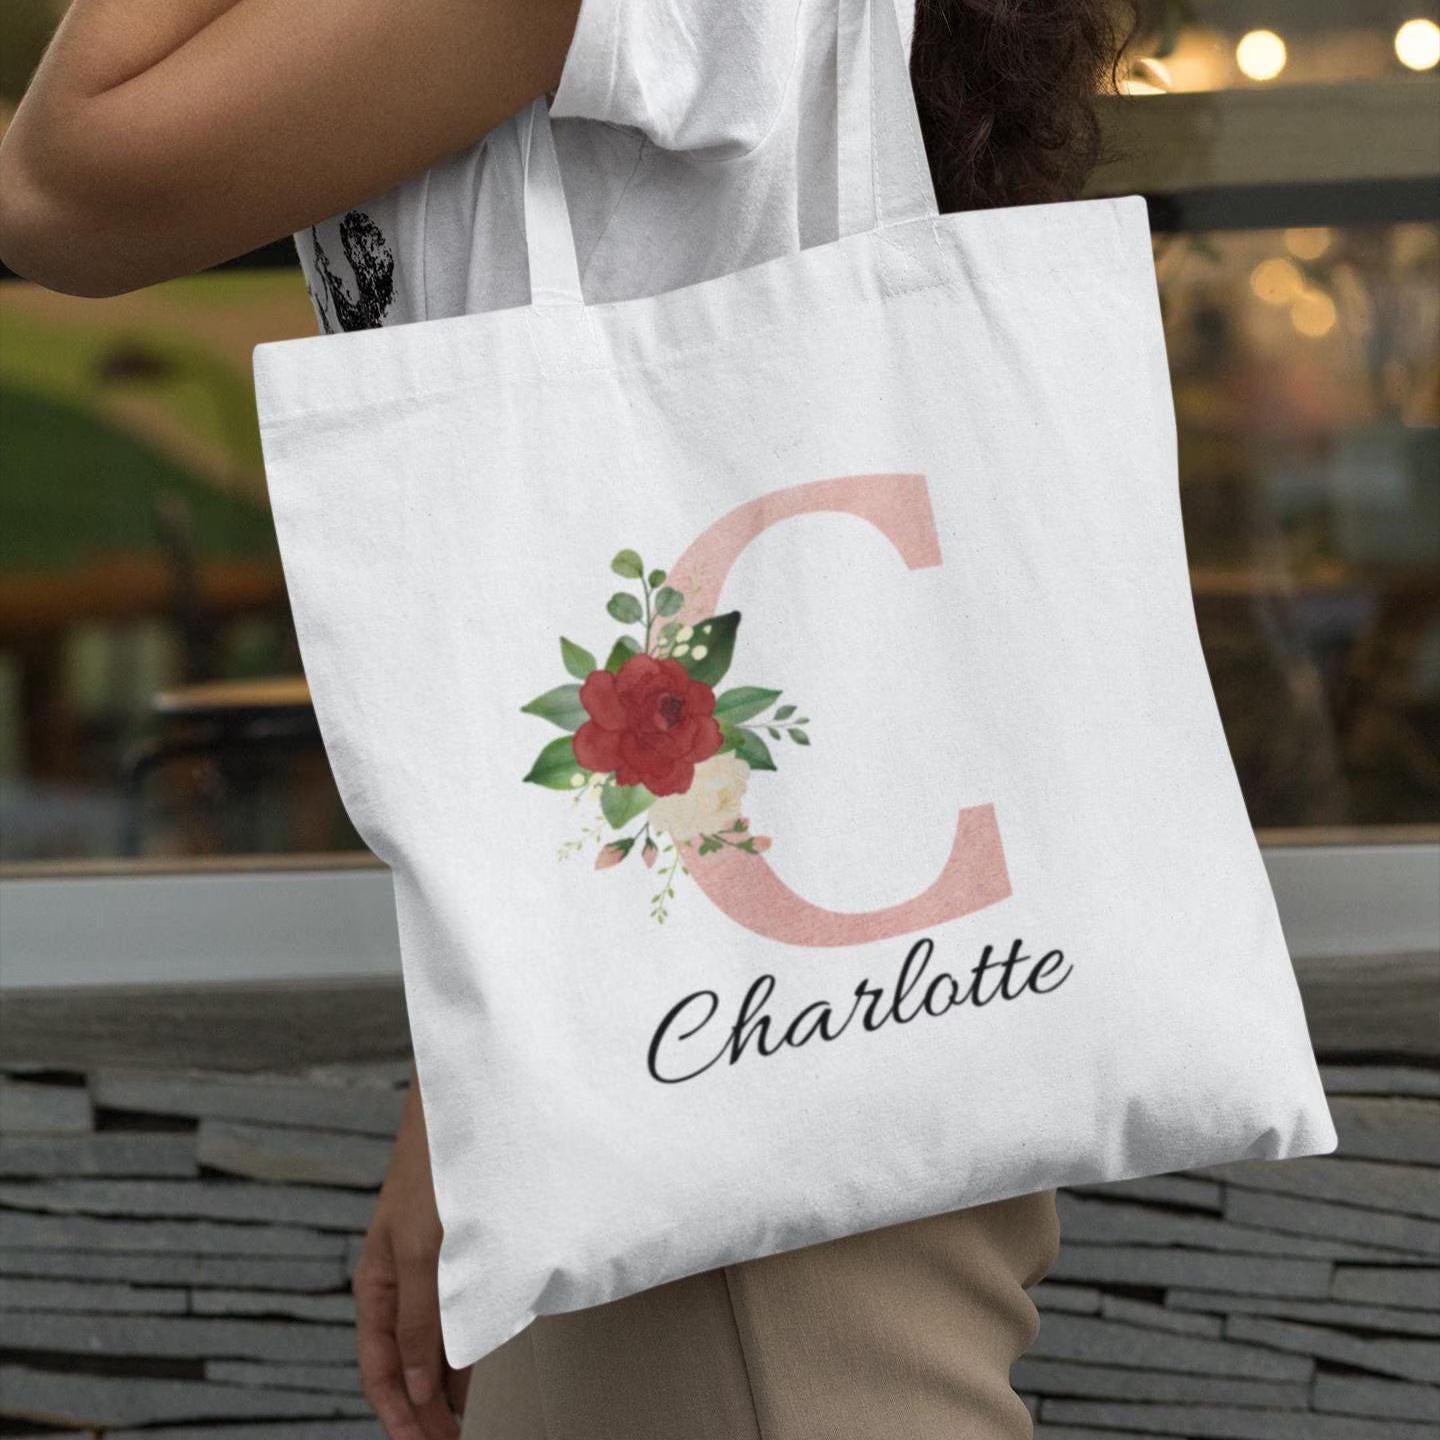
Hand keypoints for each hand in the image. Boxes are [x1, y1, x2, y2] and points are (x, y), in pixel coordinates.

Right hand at [354, 1069, 468, 1439]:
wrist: (465, 1104)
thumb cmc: (436, 1168)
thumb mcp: (423, 1249)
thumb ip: (419, 1319)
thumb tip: (414, 1389)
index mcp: (377, 1283)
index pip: (380, 1370)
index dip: (400, 1416)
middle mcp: (401, 1280)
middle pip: (404, 1364)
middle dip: (423, 1411)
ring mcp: (431, 1266)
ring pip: (430, 1343)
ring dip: (443, 1387)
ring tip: (462, 1425)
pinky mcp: (460, 1252)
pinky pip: (455, 1314)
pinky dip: (462, 1349)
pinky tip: (477, 1370)